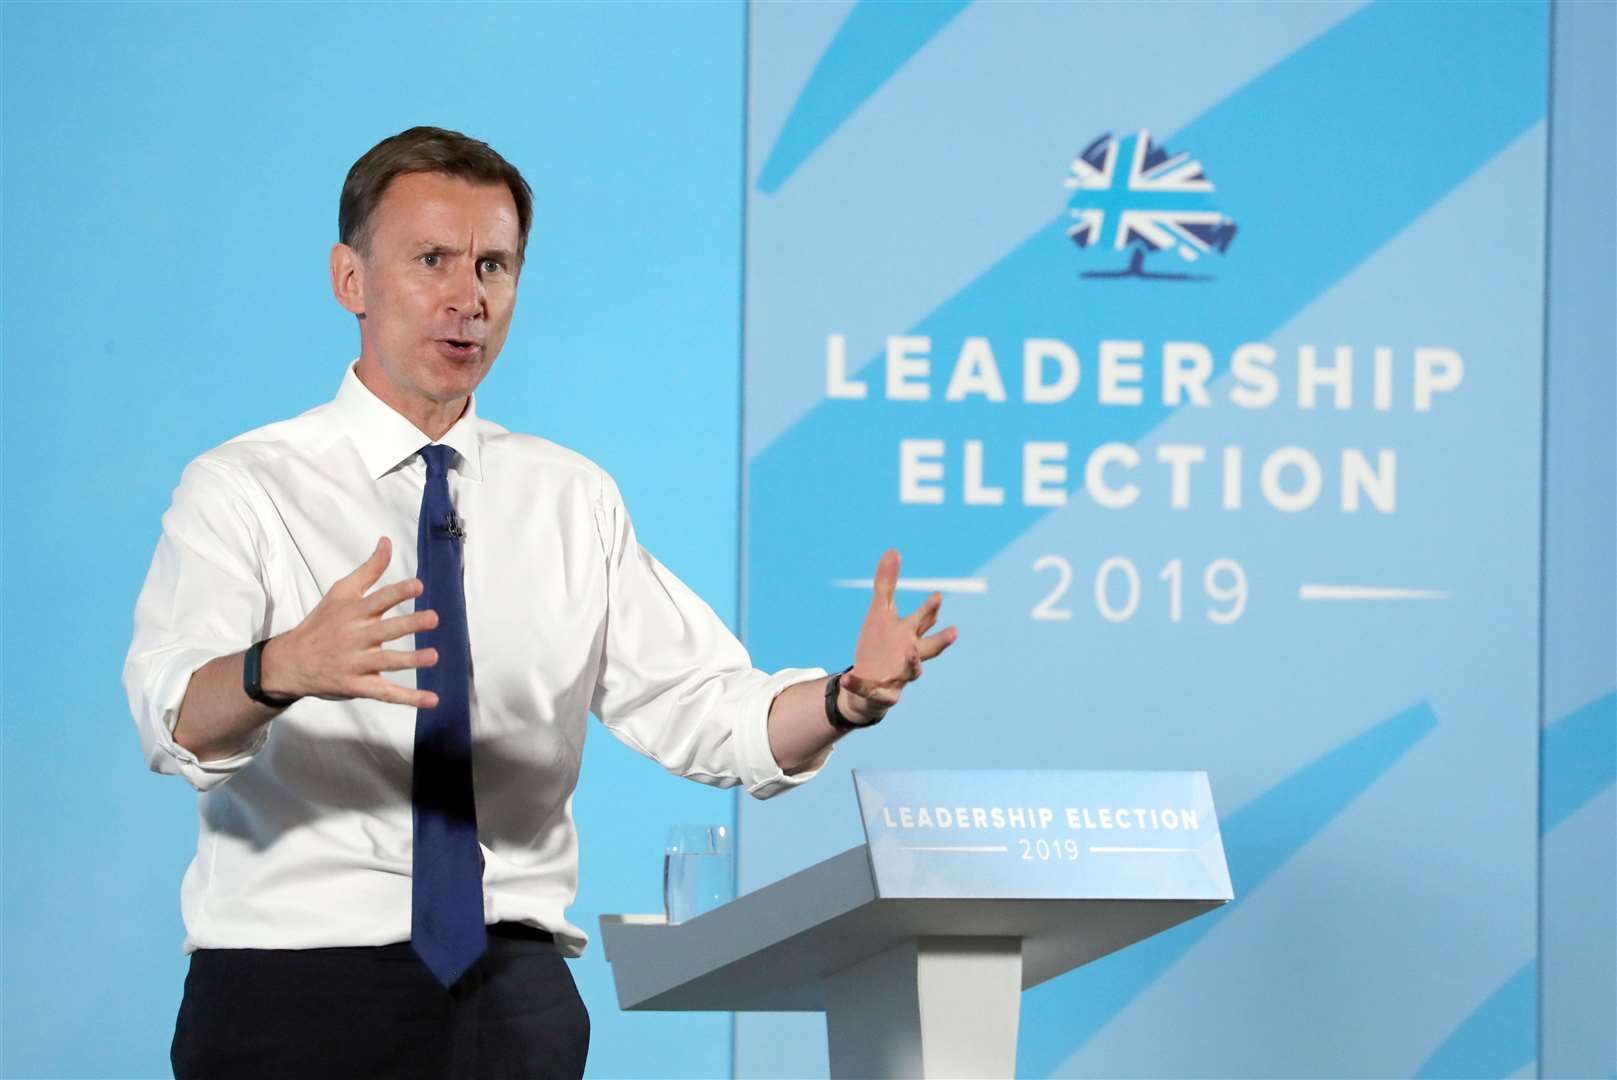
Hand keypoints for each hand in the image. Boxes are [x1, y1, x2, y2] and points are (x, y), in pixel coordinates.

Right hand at [264, 537, 440, 707]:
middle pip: (384, 630)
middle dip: (408, 624)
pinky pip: (385, 693)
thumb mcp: (341, 593)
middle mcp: (354, 638)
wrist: (290, 662)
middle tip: (433, 618)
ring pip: (385, 663)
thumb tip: (387, 541)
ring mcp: (355, 664)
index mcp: (353, 613)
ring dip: (409, 660)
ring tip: (433, 656)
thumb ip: (369, 570)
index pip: (378, 600)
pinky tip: (432, 700)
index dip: (398, 592)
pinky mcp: (357, 686)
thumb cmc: (322, 623)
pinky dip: (409, 699)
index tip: (418, 585)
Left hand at [839, 549, 957, 722]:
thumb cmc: (880, 646)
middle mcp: (909, 657)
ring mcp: (899, 677)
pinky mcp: (883, 695)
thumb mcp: (880, 613)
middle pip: (928, 648)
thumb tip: (893, 550)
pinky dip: (859, 684)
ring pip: (911, 671)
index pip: (922, 621)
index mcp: (908, 636)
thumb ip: (886, 584)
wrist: (868, 684)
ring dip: (913, 662)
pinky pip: (870, 689)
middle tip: (954, 631)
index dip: (929, 609)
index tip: (937, 596)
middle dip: (940, 639)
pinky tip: (847, 678)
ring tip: (910, 651)